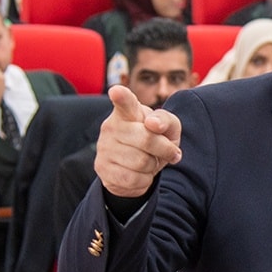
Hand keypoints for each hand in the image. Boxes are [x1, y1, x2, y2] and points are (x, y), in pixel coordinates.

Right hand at [94, 83, 182, 197]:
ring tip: (150, 161)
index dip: (121, 96)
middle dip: (164, 149)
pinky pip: (132, 179)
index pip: (124, 102)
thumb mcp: (168, 128)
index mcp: (127, 111)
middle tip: (169, 152)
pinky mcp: (102, 168)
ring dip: (154, 165)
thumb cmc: (154, 140)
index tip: (117, 91)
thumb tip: (153, 124)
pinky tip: (141, 173)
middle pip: (147, 139)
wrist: (136, 167)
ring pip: (141, 162)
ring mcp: (104, 147)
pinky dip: (145, 180)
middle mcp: (111, 126)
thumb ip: (166, 120)